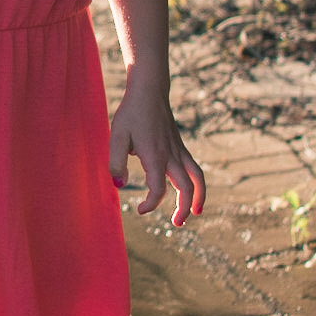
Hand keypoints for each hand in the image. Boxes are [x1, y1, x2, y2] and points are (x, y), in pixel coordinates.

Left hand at [110, 85, 204, 226]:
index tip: (140, 210)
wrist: (149, 91)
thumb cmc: (131, 113)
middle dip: (184, 209)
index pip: (159, 189)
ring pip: (197, 178)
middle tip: (176, 224)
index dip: (151, 204)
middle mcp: (171, 155)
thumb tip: (119, 185)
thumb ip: (116, 161)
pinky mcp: (180, 146)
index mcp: (155, 156)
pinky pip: (194, 168)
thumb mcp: (116, 136)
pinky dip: (196, 183)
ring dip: (199, 197)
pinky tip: (188, 190)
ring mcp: (179, 150)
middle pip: (186, 188)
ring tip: (195, 213)